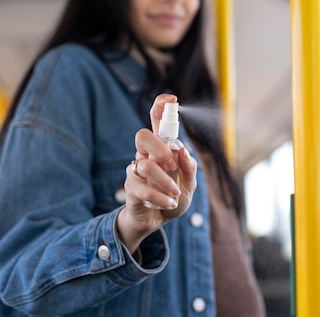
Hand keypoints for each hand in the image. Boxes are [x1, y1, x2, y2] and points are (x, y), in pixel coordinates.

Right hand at [117, 94, 196, 253]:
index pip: (157, 121)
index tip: (171, 98)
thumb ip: (189, 169)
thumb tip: (183, 151)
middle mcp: (146, 155)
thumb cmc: (173, 198)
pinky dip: (160, 197)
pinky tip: (169, 203)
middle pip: (142, 136)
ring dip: (165, 181)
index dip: (161, 107)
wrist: (157, 222)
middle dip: (159, 148)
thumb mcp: (189, 186)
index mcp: (162, 149)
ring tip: (175, 194)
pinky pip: (142, 188)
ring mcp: (135, 170)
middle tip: (171, 164)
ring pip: (144, 165)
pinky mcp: (130, 188)